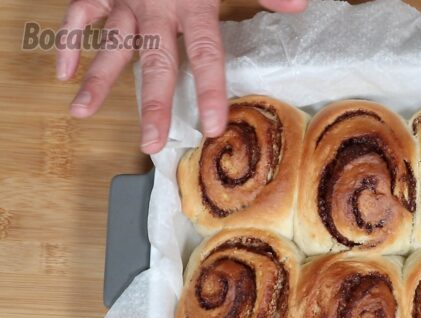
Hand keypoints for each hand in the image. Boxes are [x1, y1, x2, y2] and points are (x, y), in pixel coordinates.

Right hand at [57, 0, 307, 153]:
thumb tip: (298, 6)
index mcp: (193, 3)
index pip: (205, 54)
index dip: (210, 90)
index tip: (212, 125)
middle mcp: (157, 7)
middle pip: (155, 63)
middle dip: (153, 104)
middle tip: (150, 142)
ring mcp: (126, 0)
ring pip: (112, 45)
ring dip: (97, 80)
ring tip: (83, 114)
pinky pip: (80, 15)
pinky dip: (69, 40)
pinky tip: (63, 72)